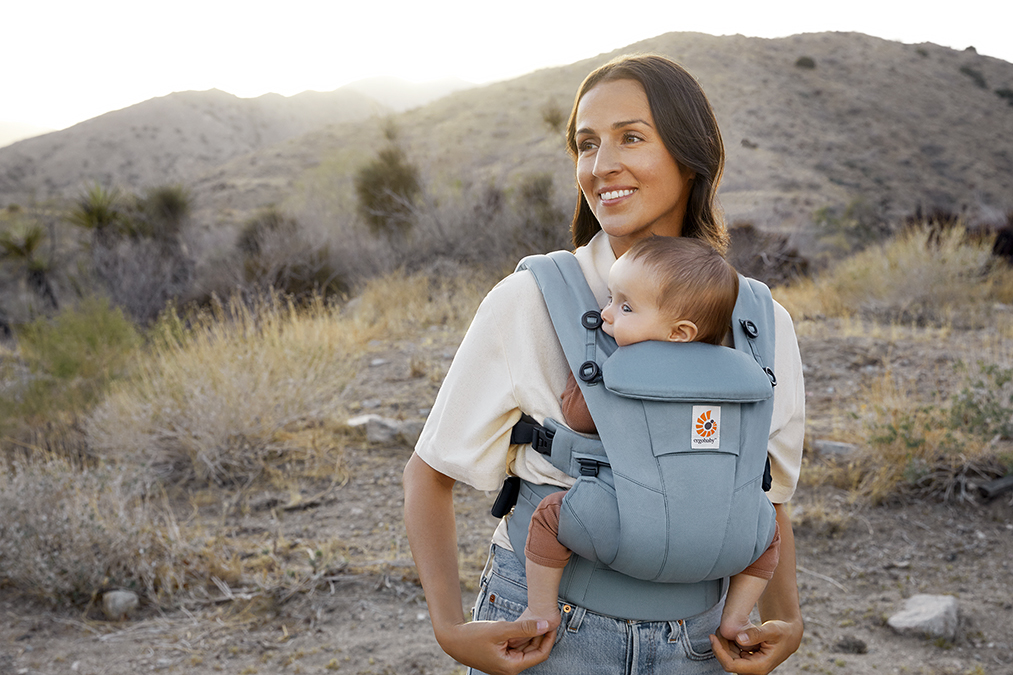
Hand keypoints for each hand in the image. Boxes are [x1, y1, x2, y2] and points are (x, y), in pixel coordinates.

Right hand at [437, 618, 555, 674]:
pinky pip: (516, 648)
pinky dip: (521, 637)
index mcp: (512, 667)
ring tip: (536, 619)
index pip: (540, 654)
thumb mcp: (501, 629)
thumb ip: (524, 628)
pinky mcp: (500, 658)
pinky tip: (522, 625)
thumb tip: (546, 625)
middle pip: (534, 652)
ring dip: (531, 635)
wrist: (452, 639)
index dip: (549, 638)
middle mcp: (510, 669)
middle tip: (547, 618)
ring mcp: (505, 664)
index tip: (552, 623)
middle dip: (541, 635)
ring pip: (525, 649)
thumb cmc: (473, 636)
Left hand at [709, 619, 802, 673]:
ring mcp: (751, 666)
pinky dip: (729, 644)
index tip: (713, 637)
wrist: (789, 636)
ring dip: (723, 646)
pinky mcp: (749, 660)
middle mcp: (754, 669)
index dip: (719, 652)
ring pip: (729, 658)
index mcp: (759, 666)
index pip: (731, 665)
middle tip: (716, 631)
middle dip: (719, 647)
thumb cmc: (782, 632)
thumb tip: (738, 639)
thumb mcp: (771, 629)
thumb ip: (755, 634)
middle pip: (728, 662)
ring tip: (721, 630)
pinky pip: (734, 654)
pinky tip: (729, 634)